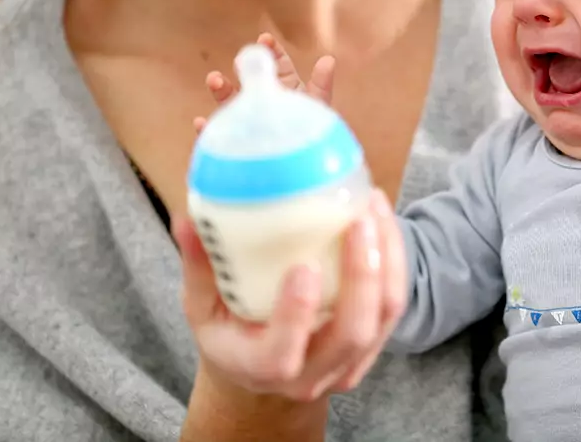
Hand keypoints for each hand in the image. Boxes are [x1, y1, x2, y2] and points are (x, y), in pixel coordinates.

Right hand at [183, 32, 404, 400]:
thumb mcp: (204, 306)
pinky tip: (380, 217)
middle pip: (351, 333)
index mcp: (260, 368)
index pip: (281, 356)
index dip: (296, 316)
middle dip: (361, 275)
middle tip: (356, 220)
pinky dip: (394, 257)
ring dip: (386, 257)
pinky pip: (394, 301)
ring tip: (372, 206)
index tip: (303, 267)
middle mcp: (312, 374)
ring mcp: (349, 363)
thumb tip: (185, 220)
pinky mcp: (374, 343)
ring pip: (383, 313)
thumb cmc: (231, 330)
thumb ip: (199, 267)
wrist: (265, 366)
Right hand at [193, 31, 335, 131]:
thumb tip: (329, 59)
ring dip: (220, 90)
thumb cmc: (315, 138)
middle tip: (240, 60)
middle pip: (250, 80)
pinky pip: (220, 135)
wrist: (304, 171)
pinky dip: (208, 129)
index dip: (271, 50)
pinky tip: (201, 123)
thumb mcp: (318, 108)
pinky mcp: (237, 143)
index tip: (265, 39)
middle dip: (243, 68)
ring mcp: (249, 121)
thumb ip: (321, 85)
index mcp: (285, 88)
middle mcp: (265, 101)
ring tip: (214, 79)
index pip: (277, 64)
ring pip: (230, 102)